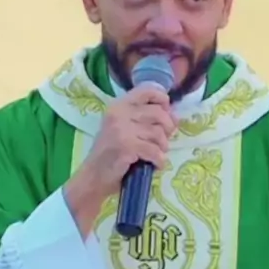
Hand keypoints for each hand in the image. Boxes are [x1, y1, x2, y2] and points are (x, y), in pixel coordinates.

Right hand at [64, 86, 177, 236]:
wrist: (93, 177)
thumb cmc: (110, 154)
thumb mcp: (123, 129)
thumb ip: (144, 119)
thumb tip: (174, 115)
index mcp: (118, 106)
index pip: (146, 90)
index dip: (162, 99)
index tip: (166, 112)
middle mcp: (118, 113)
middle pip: (158, 113)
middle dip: (167, 128)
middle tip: (163, 141)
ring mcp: (121, 129)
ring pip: (158, 133)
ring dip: (162, 147)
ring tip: (156, 154)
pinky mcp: (126, 146)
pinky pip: (154, 151)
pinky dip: (159, 160)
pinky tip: (156, 165)